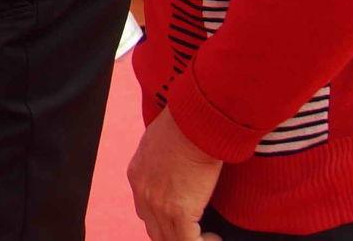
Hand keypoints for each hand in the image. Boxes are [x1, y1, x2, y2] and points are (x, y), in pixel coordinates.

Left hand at [129, 110, 225, 240]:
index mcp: (137, 175)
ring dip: (188, 240)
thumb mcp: (159, 140)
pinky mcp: (179, 211)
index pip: (144, 211)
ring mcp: (158, 205)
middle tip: (194, 233)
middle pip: (154, 230)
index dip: (162, 220)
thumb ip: (162, 159)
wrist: (194, 123)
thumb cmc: (185, 124)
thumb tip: (175, 165)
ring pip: (169, 240)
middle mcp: (143, 193)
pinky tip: (214, 237)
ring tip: (207, 237)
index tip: (179, 221)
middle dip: (173, 235)